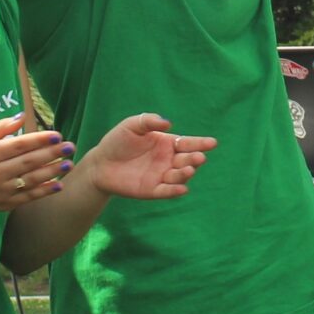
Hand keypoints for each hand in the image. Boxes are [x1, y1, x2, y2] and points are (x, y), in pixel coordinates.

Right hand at [0, 114, 72, 215]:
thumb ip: (0, 127)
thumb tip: (23, 116)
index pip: (19, 145)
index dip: (40, 140)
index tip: (57, 135)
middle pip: (29, 162)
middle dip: (52, 154)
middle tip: (70, 147)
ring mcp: (1, 190)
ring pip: (32, 180)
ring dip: (53, 172)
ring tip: (69, 164)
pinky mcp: (5, 204)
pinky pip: (28, 197)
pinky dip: (44, 191)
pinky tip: (58, 184)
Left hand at [75, 113, 215, 201]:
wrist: (100, 163)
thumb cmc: (117, 141)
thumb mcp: (132, 125)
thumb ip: (149, 121)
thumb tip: (168, 123)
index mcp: (167, 144)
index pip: (188, 143)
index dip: (201, 143)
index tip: (213, 143)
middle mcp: (168, 161)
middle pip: (187, 160)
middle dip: (194, 159)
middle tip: (198, 157)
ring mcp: (161, 176)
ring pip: (180, 176)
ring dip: (186, 174)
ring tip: (189, 169)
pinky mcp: (152, 191)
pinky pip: (166, 192)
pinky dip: (175, 191)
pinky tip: (182, 188)